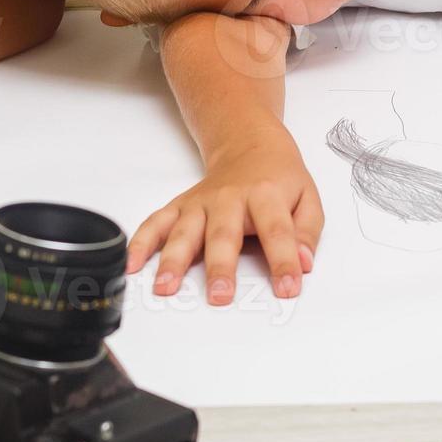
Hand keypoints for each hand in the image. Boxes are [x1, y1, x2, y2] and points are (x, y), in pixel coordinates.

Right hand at [126, 148, 322, 305]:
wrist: (250, 145)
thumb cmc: (278, 178)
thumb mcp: (307, 197)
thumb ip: (308, 231)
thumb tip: (305, 263)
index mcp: (265, 194)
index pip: (277, 230)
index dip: (283, 260)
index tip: (288, 288)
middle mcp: (229, 198)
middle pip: (224, 234)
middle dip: (221, 266)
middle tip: (220, 295)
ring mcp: (200, 203)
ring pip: (185, 231)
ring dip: (174, 260)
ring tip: (167, 288)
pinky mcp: (181, 207)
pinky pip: (157, 223)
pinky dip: (142, 243)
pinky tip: (133, 265)